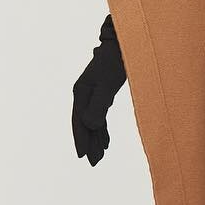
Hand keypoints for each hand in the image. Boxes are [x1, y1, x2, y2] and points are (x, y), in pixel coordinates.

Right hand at [72, 14, 126, 165]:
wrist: (125, 42)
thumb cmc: (117, 60)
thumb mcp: (108, 83)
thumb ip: (99, 104)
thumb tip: (91, 125)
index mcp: (81, 92)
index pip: (79, 120)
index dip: (81, 138)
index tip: (83, 155)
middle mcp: (84, 93)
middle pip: (84, 123)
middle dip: (88, 143)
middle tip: (93, 162)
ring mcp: (93, 93)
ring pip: (92, 121)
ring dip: (95, 139)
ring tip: (99, 156)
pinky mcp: (103, 92)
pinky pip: (99, 115)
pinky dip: (102, 129)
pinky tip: (105, 141)